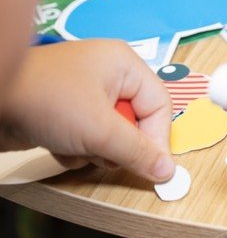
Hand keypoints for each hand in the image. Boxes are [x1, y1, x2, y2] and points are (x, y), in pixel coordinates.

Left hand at [0, 40, 174, 181]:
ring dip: (95, 150)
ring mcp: (84, 94)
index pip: (158, 105)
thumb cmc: (46, 101)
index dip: (158, 139)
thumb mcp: (100, 130)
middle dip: (117, 145)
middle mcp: (108, 76)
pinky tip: (58, 146)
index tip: (154, 169)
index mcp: (123, 65)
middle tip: (103, 152)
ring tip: (75, 147)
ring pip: (110, 135)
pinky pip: (87, 137)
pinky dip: (76, 149)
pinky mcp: (64, 112)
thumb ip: (138, 152)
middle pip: (135, 122)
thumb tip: (167, 172)